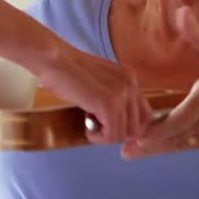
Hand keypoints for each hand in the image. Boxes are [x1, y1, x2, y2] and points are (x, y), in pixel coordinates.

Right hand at [34, 45, 151, 144]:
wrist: (53, 61)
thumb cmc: (67, 72)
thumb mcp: (99, 82)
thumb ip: (113, 95)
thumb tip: (117, 123)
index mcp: (130, 77)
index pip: (144, 114)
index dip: (127, 127)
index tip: (107, 126)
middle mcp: (131, 84)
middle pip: (136, 128)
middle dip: (115, 132)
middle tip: (96, 122)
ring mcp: (122, 94)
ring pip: (123, 134)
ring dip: (104, 136)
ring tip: (88, 123)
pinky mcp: (108, 104)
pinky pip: (111, 136)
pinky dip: (97, 137)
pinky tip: (86, 128)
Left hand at [121, 7, 198, 158]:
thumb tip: (181, 11)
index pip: (178, 120)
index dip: (156, 130)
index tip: (135, 134)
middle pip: (174, 138)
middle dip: (148, 145)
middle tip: (124, 151)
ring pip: (181, 145)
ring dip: (156, 149)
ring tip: (131, 153)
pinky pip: (190, 146)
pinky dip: (171, 147)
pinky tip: (154, 148)